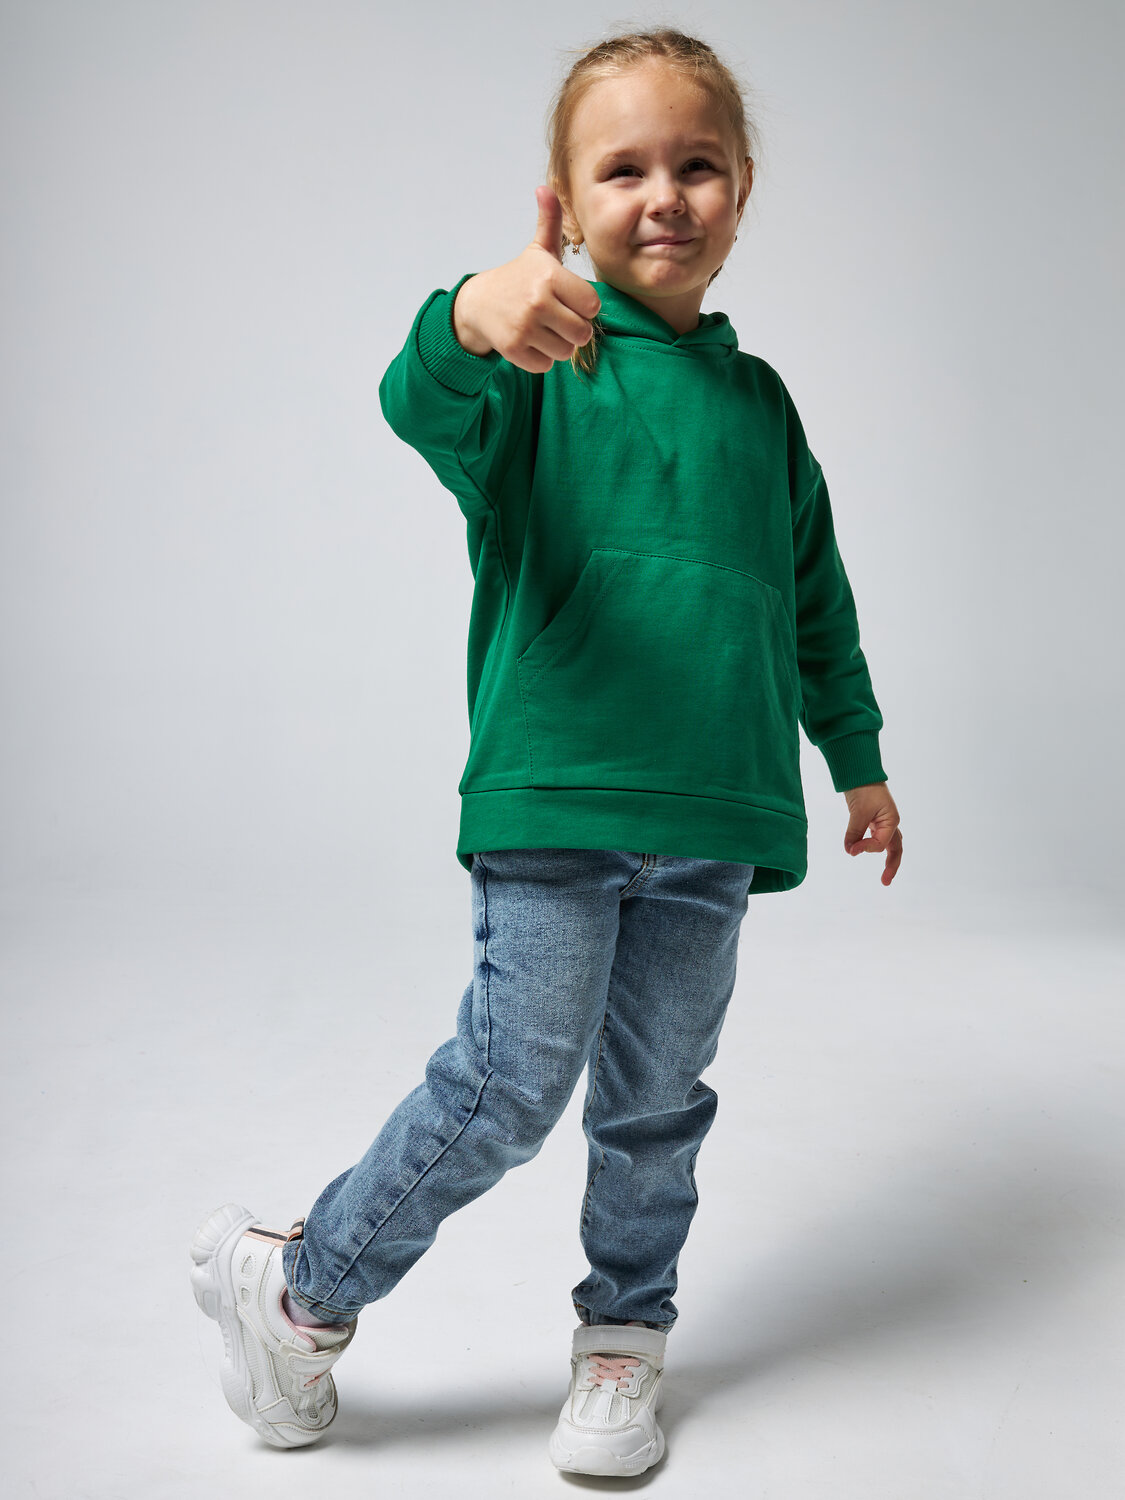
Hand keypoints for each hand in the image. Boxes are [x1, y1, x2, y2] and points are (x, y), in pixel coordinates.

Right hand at [451, 186, 601, 372]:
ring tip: (545, 331)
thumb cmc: (518, 278)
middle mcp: (538, 301)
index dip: (584, 307)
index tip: (570, 302)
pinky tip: (531, 342)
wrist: (478, 302)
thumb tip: (545, 187)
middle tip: (559, 321)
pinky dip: (541, 359)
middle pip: (582, 333)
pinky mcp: (513, 349)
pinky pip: (545, 365)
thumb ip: (550, 222)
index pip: (592, 306)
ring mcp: (524, 326)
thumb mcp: (537, 250)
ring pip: (565, 352)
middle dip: (575, 331)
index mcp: (550, 276)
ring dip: (559, 346)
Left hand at [843, 782, 902, 885]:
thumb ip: (854, 832)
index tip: (851, 849)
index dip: (866, 848)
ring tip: (885, 877)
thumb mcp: (858, 812)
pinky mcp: (875, 822)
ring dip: (888, 860)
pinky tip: (866, 852)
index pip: (881, 844)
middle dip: (892, 866)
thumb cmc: (863, 789)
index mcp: (891, 821)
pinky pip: (878, 839)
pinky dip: (872, 847)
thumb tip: (850, 851)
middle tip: (885, 882)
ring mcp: (884, 823)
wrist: (860, 773)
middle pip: (895, 849)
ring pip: (889, 846)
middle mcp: (891, 824)